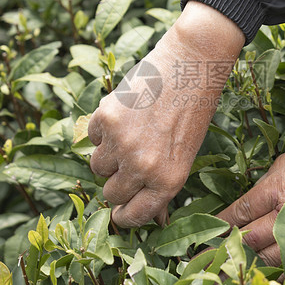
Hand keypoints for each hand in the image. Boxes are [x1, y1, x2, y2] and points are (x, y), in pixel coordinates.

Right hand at [88, 1, 244, 226]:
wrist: (190, 65)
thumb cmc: (192, 111)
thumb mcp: (186, 156)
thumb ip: (163, 185)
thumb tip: (154, 218)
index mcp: (168, 181)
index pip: (133, 216)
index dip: (124, 216)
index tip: (120, 211)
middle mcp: (143, 167)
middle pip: (111, 193)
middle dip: (117, 182)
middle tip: (130, 161)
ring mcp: (121, 143)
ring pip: (97, 166)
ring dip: (108, 155)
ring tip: (131, 132)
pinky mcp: (105, 118)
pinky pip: (91, 137)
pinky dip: (103, 130)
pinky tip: (126, 113)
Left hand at [217, 136, 284, 264]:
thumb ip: (274, 181)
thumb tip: (258, 200)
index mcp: (279, 187)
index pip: (238, 212)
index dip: (220, 227)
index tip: (205, 236)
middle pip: (249, 240)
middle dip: (226, 251)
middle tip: (206, 262)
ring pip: (271, 259)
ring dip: (255, 262)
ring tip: (237, 268)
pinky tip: (277, 271)